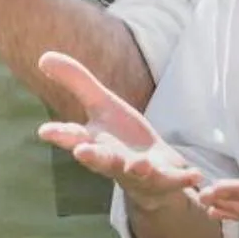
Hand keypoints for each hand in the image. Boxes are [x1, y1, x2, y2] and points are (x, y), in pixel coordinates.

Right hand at [34, 52, 204, 210]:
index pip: (72, 137)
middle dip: (93, 157)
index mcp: (94, 141)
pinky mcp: (164, 180)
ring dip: (136, 170)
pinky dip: (183, 179)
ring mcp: (138, 173)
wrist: (153, 173)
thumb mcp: (102, 105)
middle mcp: (112, 160)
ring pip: (134, 173)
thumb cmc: (122, 137)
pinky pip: (173, 181)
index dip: (59, 135)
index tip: (45, 131)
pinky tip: (195, 174)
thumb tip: (43, 56)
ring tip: (138, 164)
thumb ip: (76, 82)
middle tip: (82, 152)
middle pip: (100, 159)